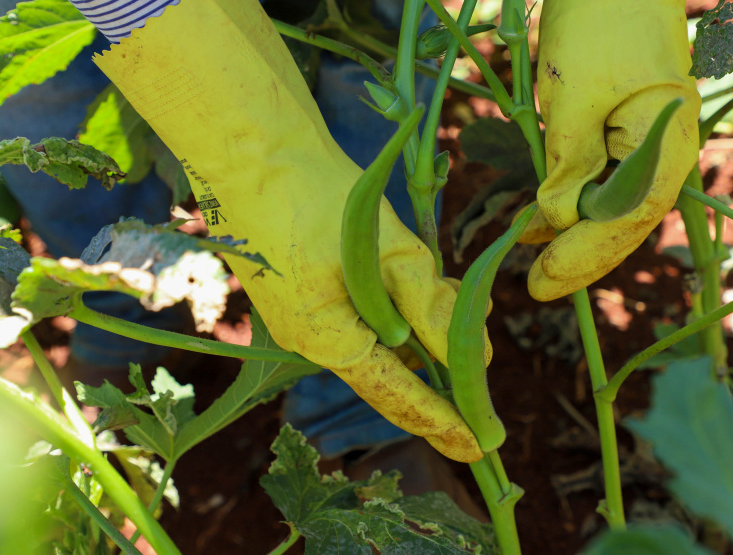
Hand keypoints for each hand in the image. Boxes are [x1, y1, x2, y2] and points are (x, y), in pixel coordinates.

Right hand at [94, 0, 483, 461]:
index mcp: (328, 339)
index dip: (443, 421)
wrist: (249, 145)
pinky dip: (397, 306)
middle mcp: (311, 338)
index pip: (397, 396)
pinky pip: (360, 313)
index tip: (479, 448)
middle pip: (390, 370)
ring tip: (465, 301)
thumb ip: (432, 311)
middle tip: (484, 358)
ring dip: (422, 327)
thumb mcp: (390, 254)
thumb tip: (474, 359)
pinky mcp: (302, 287)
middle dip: (441, 366)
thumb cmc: (317, 195)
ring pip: (378, 337)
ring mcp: (301, 313)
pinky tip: (425, 281)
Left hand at [521, 0, 700, 300]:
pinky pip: (598, 179)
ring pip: (609, 205)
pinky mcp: (619, 130)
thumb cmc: (598, 20)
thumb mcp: (575, 93)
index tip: (543, 279)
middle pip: (623, 221)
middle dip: (579, 255)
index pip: (629, 218)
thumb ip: (568, 162)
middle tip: (535, 287)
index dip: (586, 254)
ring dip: (572, 234)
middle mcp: (662, 151)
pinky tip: (537, 220)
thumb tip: (554, 218)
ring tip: (532, 260)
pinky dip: (568, 201)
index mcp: (666, 143)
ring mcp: (643, 141)